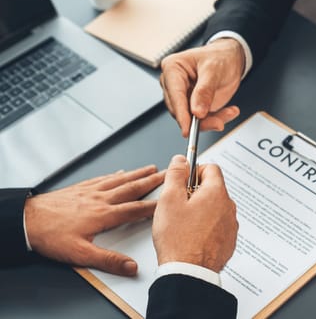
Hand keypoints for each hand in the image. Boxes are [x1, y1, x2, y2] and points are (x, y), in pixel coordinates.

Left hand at [25, 165, 164, 275]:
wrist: (27, 220)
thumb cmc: (51, 236)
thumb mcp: (80, 254)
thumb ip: (107, 259)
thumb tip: (130, 266)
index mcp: (103, 215)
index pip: (135, 209)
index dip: (154, 205)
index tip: (168, 200)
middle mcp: (100, 200)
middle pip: (131, 188)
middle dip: (151, 181)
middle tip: (166, 174)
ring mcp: (90, 192)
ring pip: (119, 180)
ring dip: (137, 174)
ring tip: (149, 169)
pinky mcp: (80, 188)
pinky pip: (103, 178)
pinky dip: (115, 174)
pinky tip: (119, 172)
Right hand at [152, 155, 237, 271]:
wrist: (189, 273)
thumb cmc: (178, 240)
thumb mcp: (169, 200)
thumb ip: (176, 175)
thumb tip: (180, 160)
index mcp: (216, 193)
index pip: (211, 168)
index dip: (194, 171)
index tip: (183, 180)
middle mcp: (228, 207)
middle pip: (213, 188)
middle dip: (196, 192)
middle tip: (179, 205)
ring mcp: (230, 225)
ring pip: (215, 208)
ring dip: (202, 210)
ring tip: (184, 224)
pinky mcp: (229, 241)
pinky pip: (218, 225)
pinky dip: (207, 227)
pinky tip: (192, 236)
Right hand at [160, 38, 244, 136]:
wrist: (231, 59)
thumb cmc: (220, 57)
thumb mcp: (214, 70)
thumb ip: (204, 91)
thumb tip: (197, 112)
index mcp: (172, 68)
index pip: (174, 95)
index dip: (181, 114)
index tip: (187, 129)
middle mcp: (174, 84)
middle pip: (180, 110)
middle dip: (200, 120)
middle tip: (218, 122)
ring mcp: (184, 97)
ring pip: (191, 119)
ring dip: (211, 120)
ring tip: (229, 113)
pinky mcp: (194, 106)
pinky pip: (203, 120)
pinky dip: (217, 119)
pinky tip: (229, 111)